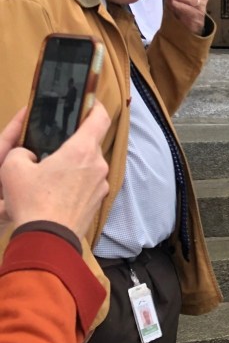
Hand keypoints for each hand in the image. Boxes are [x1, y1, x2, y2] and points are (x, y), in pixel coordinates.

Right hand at [0, 105, 110, 238]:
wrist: (47, 238)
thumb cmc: (32, 201)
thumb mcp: (12, 168)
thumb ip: (21, 152)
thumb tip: (29, 154)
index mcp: (82, 150)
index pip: (100, 119)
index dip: (96, 108)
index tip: (90, 104)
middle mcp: (98, 165)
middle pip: (92, 144)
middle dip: (76, 143)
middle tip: (56, 146)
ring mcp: (101, 185)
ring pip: (90, 166)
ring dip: (76, 165)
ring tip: (53, 173)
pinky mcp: (98, 201)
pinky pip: (89, 184)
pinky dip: (77, 183)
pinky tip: (58, 191)